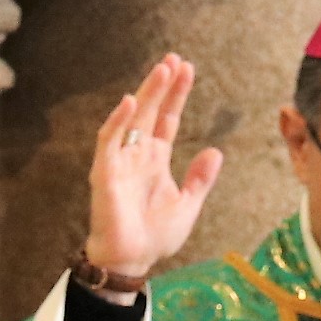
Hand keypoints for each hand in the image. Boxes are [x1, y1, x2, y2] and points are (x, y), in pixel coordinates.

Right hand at [83, 53, 223, 290]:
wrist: (132, 261)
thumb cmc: (154, 236)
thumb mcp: (188, 205)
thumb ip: (200, 179)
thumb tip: (215, 151)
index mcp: (155, 160)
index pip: (167, 119)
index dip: (177, 95)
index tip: (187, 69)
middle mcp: (137, 154)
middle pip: (151, 111)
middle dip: (162, 85)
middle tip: (175, 58)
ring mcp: (120, 160)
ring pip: (133, 119)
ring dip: (147, 94)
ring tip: (162, 70)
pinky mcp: (105, 172)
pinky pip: (109, 141)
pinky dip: (119, 120)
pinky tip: (132, 101)